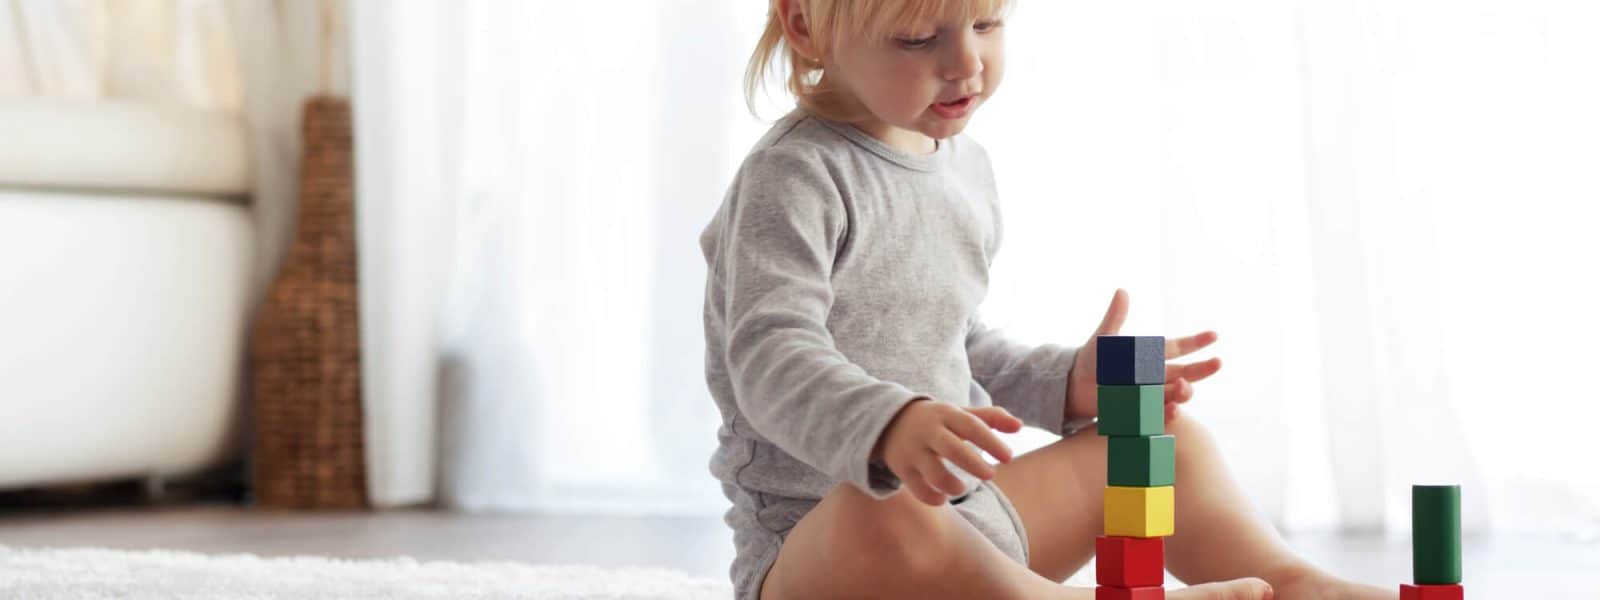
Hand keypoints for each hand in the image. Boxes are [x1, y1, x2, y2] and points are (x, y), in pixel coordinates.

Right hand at [871, 399, 1021, 505]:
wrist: (890, 421)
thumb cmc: (938, 421)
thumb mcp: (960, 414)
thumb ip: (991, 418)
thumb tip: (1019, 426)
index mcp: (946, 415)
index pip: (971, 425)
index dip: (991, 441)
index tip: (1009, 457)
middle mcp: (928, 432)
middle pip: (951, 448)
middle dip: (973, 464)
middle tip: (991, 475)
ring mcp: (913, 451)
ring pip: (933, 472)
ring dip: (951, 484)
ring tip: (962, 487)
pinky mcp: (902, 469)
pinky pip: (917, 489)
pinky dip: (933, 497)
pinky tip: (943, 497)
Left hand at [1064, 289, 1223, 421]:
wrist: (1076, 385)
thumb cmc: (1093, 359)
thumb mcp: (1104, 337)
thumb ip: (1115, 317)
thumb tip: (1122, 291)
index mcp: (1151, 356)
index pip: (1178, 347)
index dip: (1196, 342)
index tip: (1214, 335)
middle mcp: (1156, 375)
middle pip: (1185, 373)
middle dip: (1202, 369)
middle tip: (1218, 362)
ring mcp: (1150, 393)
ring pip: (1176, 394)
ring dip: (1184, 391)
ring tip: (1183, 386)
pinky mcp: (1140, 410)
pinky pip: (1158, 413)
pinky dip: (1167, 412)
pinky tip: (1172, 409)